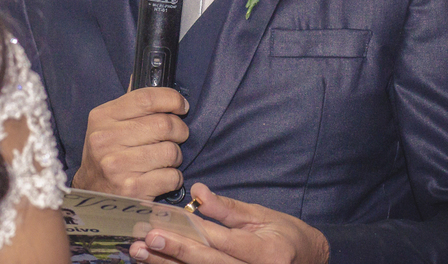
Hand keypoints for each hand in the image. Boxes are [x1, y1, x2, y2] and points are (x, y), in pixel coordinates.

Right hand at [71, 87, 188, 199]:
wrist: (91, 193)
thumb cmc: (106, 154)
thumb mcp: (107, 124)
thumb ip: (129, 103)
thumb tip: (142, 73)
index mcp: (102, 117)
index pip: (146, 98)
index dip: (171, 99)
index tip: (181, 106)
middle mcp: (106, 140)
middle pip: (164, 124)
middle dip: (179, 130)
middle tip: (177, 136)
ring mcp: (118, 166)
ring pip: (171, 151)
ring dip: (176, 156)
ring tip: (165, 159)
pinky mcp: (132, 189)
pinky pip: (171, 176)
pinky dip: (174, 177)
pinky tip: (161, 177)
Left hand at [129, 183, 328, 263]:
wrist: (306, 260)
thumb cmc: (284, 235)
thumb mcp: (260, 216)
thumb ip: (227, 208)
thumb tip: (198, 191)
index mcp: (267, 252)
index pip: (223, 241)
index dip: (192, 232)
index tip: (163, 224)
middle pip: (209, 263)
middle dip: (175, 251)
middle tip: (146, 241)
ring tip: (141, 255)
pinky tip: (157, 263)